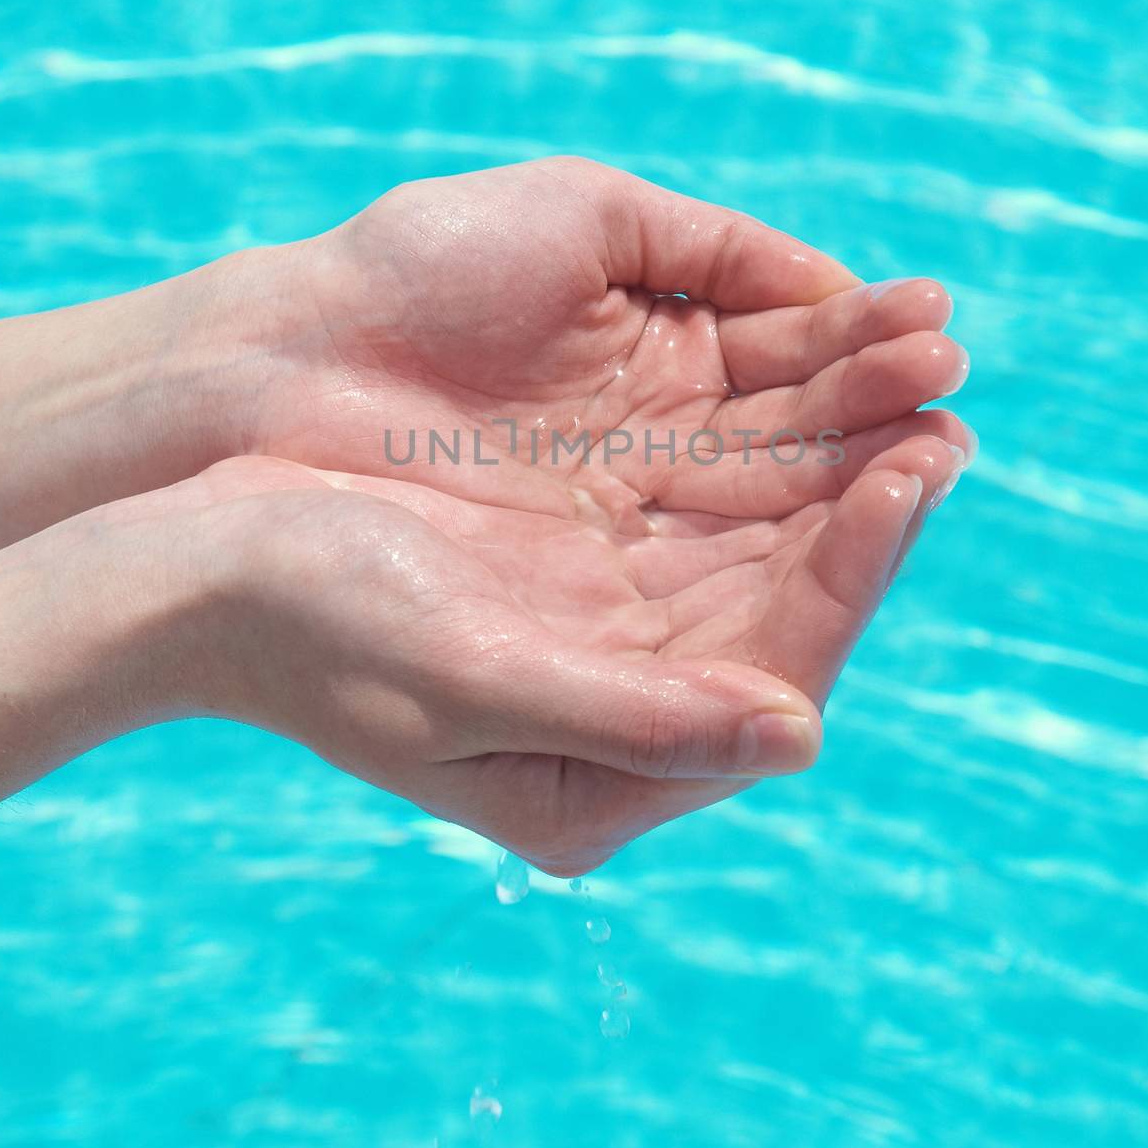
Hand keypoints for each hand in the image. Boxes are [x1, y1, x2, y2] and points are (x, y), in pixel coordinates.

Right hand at [110, 435, 967, 876]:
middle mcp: (624, 702)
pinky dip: (758, 436)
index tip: (919, 469)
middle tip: (945, 407)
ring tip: (910, 376)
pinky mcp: (582, 559)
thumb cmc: (315, 629)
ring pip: (755, 540)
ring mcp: (606, 626)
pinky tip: (808, 380)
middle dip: (868, 503)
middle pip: (784, 598)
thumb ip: (637, 719)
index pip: (774, 665)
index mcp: (605, 771)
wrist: (203, 565)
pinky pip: (700, 500)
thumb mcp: (467, 683)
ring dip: (831, 458)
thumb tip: (797, 735)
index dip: (856, 568)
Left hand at [243, 154, 972, 527]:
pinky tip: (852, 517)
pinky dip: (783, 561)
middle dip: (872, 423)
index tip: (932, 336)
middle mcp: (653, 459)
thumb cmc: (415, 274)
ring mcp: (622, 538)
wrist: (277, 368)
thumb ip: (717, 248)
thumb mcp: (581, 219)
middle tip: (947, 394)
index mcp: (661, 362)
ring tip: (930, 441)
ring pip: (765, 520)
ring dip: (851, 482)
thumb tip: (844, 283)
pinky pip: (710, 594)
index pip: (791, 376)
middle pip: (792, 454)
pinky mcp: (587, 615)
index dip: (858, 360)